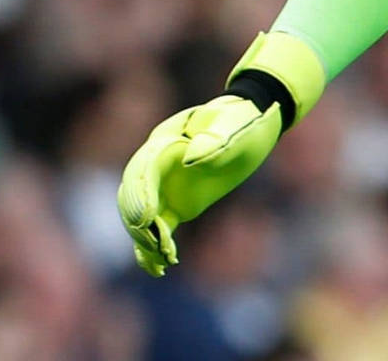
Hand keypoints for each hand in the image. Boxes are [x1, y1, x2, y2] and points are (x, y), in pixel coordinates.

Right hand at [116, 95, 279, 275]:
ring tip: (161, 261)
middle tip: (153, 244)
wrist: (253, 123)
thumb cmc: (244, 120)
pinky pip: (157, 227)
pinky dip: (154, 247)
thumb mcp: (236, 127)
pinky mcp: (175, 204)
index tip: (145, 218)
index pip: (143, 169)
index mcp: (166, 140)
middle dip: (138, 221)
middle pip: (133, 195)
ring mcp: (164, 186)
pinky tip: (158, 268)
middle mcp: (157, 164)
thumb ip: (215, 141)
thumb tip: (189, 161)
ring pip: (142, 216)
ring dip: (145, 240)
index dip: (141, 193)